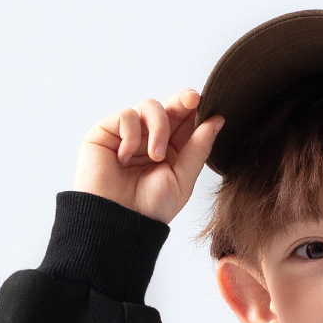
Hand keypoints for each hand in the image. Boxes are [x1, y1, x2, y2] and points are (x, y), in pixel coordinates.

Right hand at [73, 89, 222, 223]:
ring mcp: (128, 134)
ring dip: (158, 128)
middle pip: (169, 107)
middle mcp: (150, 139)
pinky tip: (125, 158)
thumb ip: (198, 148)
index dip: (195, 110)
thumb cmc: (150, 208)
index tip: (205, 103)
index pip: (185, 121)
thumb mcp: (183, 179)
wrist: (118, 221)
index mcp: (171, 151)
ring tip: (156, 156)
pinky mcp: (106, 132)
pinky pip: (126, 116)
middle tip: (192, 100)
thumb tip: (217, 121)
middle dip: (182, 102)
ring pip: (149, 107)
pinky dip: (130, 134)